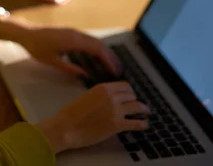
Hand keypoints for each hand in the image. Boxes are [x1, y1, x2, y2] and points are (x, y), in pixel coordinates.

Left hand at [3, 20, 122, 77]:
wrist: (26, 32)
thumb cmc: (36, 47)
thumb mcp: (52, 61)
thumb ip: (69, 69)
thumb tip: (85, 75)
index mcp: (73, 41)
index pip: (97, 50)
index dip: (108, 61)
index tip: (115, 71)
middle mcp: (77, 34)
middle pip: (100, 45)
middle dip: (111, 57)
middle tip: (119, 70)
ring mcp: (74, 32)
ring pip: (95, 41)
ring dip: (105, 52)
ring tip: (112, 65)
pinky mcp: (71, 33)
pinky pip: (89, 40)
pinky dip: (97, 49)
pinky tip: (98, 57)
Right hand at [35, 82, 150, 152]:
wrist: (66, 126)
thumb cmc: (71, 113)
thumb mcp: (87, 96)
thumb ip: (100, 95)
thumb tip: (110, 98)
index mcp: (103, 88)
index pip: (125, 86)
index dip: (130, 92)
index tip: (131, 96)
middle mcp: (111, 97)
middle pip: (132, 95)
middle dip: (135, 100)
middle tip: (137, 106)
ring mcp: (115, 110)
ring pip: (137, 106)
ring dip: (144, 110)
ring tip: (146, 113)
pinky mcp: (116, 124)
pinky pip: (136, 123)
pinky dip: (143, 124)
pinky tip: (145, 124)